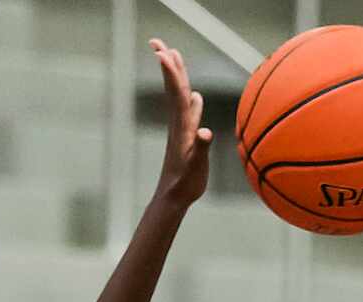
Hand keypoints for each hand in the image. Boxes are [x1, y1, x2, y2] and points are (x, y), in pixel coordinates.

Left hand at [153, 40, 212, 207]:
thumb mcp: (196, 167)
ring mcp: (182, 130)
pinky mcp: (186, 138)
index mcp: (182, 127)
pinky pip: (189, 113)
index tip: (163, 52)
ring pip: (180, 97)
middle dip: (168, 65)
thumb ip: (201, 147)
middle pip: (173, 88)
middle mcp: (180, 123)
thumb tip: (205, 131)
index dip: (171, 73)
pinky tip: (194, 96)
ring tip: (174, 58)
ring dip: (177, 76)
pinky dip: (191, 101)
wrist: (173, 197)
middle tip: (157, 43)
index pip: (176, 94)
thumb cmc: (185, 184)